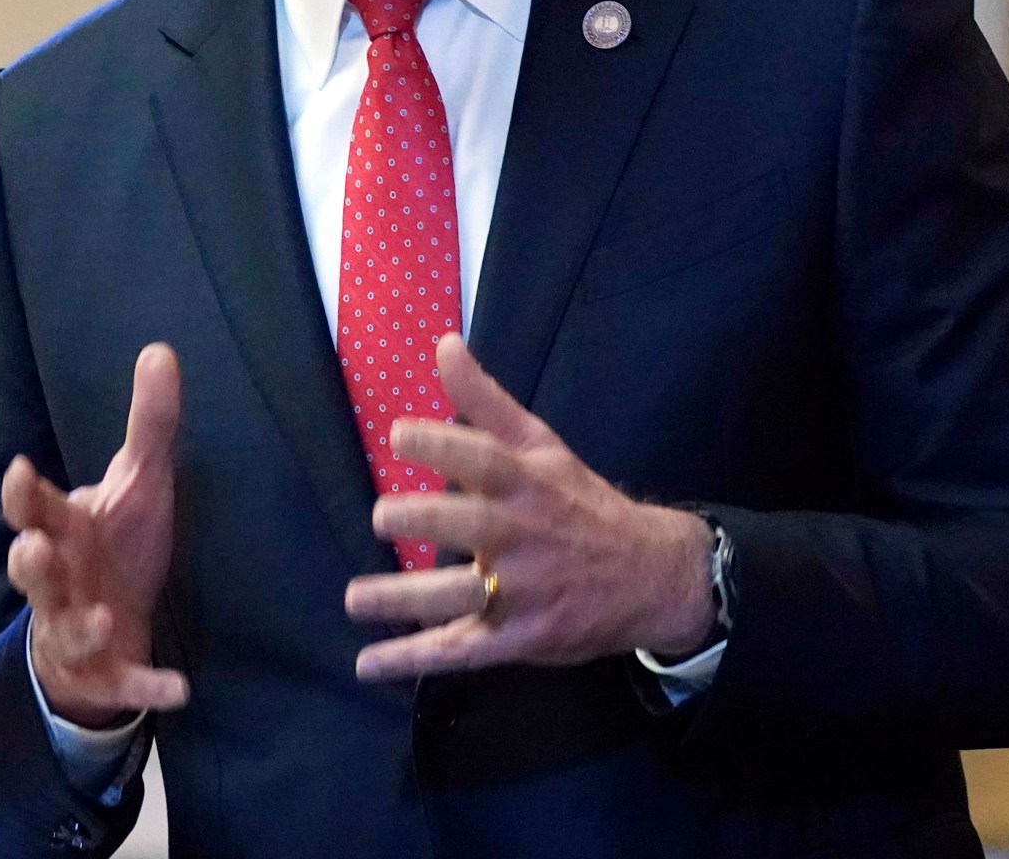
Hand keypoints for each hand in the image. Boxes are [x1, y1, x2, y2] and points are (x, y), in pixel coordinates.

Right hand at [2, 342, 190, 726]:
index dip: (24, 493)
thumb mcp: (138, 483)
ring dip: (80, 626)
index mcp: (64, 530)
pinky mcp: (107, 675)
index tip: (21, 470)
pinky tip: (179, 690)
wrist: (113, 627)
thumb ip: (148, 424)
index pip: (32, 508)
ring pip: (65, 630)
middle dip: (31, 562)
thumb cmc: (116, 547)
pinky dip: (147, 688)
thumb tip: (160, 348)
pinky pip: (124, 684)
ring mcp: (77, 630)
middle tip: (35, 550)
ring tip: (103, 621)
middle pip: (32, 572)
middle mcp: (60, 581)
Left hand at [346, 333, 715, 681]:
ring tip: (356, 599)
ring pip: (459, 597)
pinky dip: (414, 660)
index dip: (442, 445)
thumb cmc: (581, 504)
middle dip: (425, 522)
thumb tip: (443, 345)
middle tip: (382, 517)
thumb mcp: (542, 445)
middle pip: (471, 527)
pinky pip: (462, 651)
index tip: (399, 434)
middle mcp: (524, 536)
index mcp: (528, 483)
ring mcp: (523, 592)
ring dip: (404, 600)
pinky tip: (369, 664)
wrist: (653, 577)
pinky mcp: (520, 639)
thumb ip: (486, 400)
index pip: (484, 458)